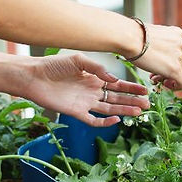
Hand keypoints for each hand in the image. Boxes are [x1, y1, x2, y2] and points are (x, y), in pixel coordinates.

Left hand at [22, 54, 149, 126]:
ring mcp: (85, 102)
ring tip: (139, 112)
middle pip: (117, 98)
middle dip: (132, 101)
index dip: (131, 88)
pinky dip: (105, 121)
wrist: (34, 76)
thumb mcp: (78, 59)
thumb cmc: (53, 65)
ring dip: (124, 110)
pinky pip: (93, 120)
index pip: (117, 85)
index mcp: (94, 78)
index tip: (145, 90)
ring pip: (109, 109)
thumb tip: (113, 79)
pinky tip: (116, 119)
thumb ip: (97, 68)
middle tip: (147, 104)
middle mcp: (92, 91)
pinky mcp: (76, 112)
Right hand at [130, 24, 181, 89]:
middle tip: (155, 74)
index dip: (169, 60)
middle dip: (168, 69)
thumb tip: (157, 56)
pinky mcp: (176, 69)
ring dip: (169, 77)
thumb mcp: (151, 37)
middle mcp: (181, 43)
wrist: (130, 38)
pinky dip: (176, 87)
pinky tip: (165, 85)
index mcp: (176, 33)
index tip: (158, 63)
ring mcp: (180, 56)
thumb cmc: (134, 37)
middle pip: (181, 62)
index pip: (179, 52)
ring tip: (155, 78)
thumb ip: (159, 45)